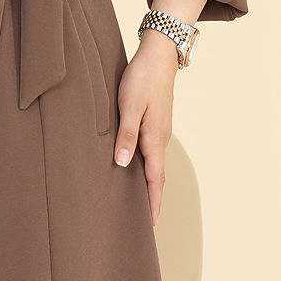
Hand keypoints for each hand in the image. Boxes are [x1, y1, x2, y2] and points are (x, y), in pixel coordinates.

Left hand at [113, 30, 177, 226]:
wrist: (159, 54)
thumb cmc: (142, 78)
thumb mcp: (129, 105)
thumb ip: (125, 135)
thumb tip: (121, 164)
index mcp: (154, 138)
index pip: (155, 179)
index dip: (152, 203)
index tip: (150, 226)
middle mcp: (160, 137)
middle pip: (157, 176)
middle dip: (152, 199)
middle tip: (145, 223)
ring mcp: (159, 129)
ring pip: (154, 163)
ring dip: (149, 183)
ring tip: (138, 200)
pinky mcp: (155, 120)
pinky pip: (151, 150)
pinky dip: (146, 165)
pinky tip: (135, 165)